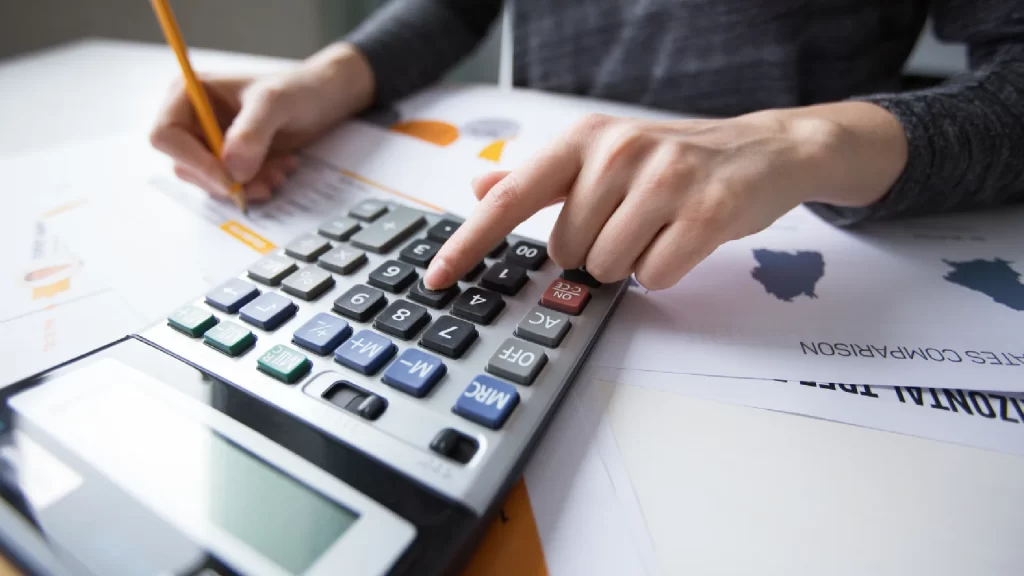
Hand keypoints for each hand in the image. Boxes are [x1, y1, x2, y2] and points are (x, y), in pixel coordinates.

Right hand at [150, 42, 373, 201]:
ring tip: (281, 171)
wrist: (322, 99)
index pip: (166, 136)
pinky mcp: (228, 161)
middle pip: (186, 165)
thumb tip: (231, 169)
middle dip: (227, 179)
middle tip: (268, 180)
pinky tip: (281, 170)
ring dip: (247, 185)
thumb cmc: (297, 89)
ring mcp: (209, 143)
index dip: (194, 162)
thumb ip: (252, 132)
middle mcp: (191, 119)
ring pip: (211, 182)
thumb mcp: (276, 103)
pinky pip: (231, 185)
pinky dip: (256, 185)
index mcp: (188, 94)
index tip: (230, 179)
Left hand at [424, 103, 906, 289]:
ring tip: (659, 228)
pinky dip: (666, 272)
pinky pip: (656, 276)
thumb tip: (480, 185)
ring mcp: (665, 179)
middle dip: (593, 251)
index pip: (512, 197)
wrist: (764, 151)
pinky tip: (684, 239)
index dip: (469, 241)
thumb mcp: (602, 156)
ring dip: (630, 263)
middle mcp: (619, 151)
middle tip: (630, 222)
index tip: (437, 278)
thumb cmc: (674, 161)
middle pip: (566, 250)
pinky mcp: (707, 210)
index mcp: (585, 138)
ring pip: (608, 268)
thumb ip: (539, 176)